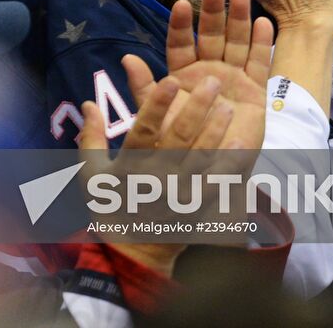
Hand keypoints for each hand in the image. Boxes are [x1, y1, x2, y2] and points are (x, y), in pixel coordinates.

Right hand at [81, 68, 231, 275]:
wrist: (132, 252)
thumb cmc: (111, 205)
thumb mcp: (91, 174)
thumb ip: (91, 137)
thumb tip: (89, 103)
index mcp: (130, 165)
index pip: (144, 130)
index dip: (157, 105)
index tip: (171, 80)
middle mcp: (156, 177)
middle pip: (179, 137)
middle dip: (197, 107)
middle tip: (212, 82)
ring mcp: (179, 192)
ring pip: (201, 156)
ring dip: (216, 129)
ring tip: (228, 106)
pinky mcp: (196, 205)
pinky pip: (216, 182)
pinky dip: (230, 162)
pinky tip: (243, 142)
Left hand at [123, 0, 273, 152]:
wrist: (211, 175)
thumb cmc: (180, 149)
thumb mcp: (158, 120)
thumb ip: (145, 89)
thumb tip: (125, 59)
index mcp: (184, 74)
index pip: (181, 43)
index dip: (181, 24)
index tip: (181, 4)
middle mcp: (209, 70)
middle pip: (212, 35)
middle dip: (214, 12)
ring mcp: (233, 78)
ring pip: (237, 42)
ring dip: (240, 19)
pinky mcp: (255, 90)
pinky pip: (259, 63)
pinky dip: (262, 43)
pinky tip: (264, 22)